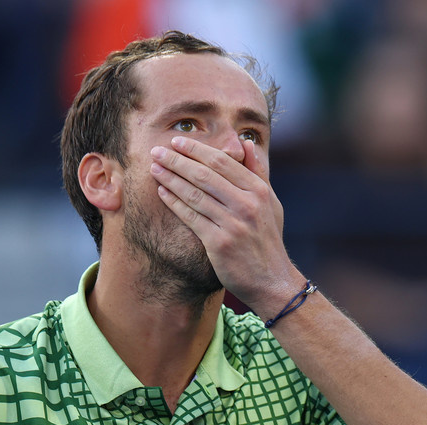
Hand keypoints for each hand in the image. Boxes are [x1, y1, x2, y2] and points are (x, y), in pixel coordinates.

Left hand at [149, 136, 298, 312]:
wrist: (271, 281)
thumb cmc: (268, 239)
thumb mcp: (271, 203)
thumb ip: (259, 172)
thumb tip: (246, 143)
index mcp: (258, 190)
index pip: (222, 162)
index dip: (196, 150)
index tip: (177, 142)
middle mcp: (247, 204)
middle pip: (205, 174)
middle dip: (177, 160)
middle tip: (157, 151)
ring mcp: (233, 224)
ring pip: (195, 194)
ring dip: (171, 178)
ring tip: (154, 168)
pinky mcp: (219, 243)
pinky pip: (191, 217)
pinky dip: (174, 202)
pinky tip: (162, 192)